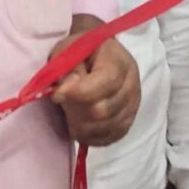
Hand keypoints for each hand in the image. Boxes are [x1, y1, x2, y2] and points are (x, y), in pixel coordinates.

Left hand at [49, 16, 139, 145]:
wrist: (97, 57)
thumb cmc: (80, 53)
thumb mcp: (68, 50)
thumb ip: (66, 68)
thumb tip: (64, 91)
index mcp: (118, 60)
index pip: (107, 81)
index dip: (79, 92)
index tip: (56, 95)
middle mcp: (131, 84)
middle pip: (104, 110)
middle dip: (76, 110)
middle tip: (62, 102)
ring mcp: (132, 105)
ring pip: (104, 127)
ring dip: (80, 125)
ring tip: (69, 112)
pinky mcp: (127, 122)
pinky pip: (108, 138)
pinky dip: (89, 136)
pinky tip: (79, 123)